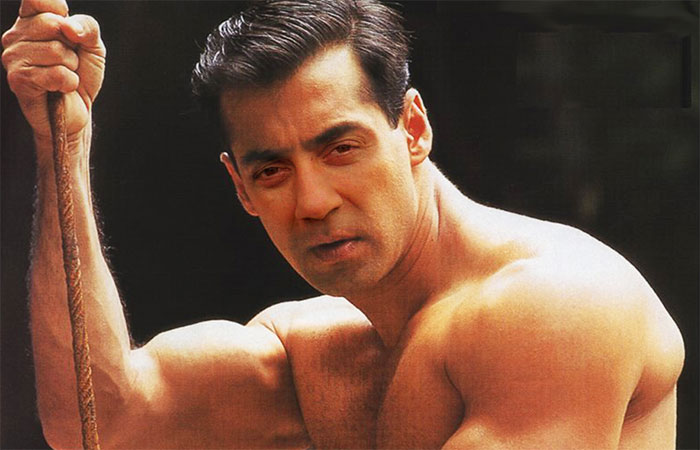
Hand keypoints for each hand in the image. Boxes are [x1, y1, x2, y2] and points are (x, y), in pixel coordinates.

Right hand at [2, 0, 104, 148]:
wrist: (78, 110)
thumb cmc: (82, 75)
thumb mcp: (93, 46)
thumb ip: (87, 26)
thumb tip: (68, 26)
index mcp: (30, 20)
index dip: (60, 11)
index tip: (68, 31)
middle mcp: (16, 35)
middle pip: (53, 24)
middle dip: (72, 47)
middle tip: (68, 62)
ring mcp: (13, 57)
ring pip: (56, 51)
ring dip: (71, 67)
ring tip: (64, 75)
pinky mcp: (18, 79)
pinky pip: (56, 74)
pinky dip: (69, 83)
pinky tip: (61, 88)